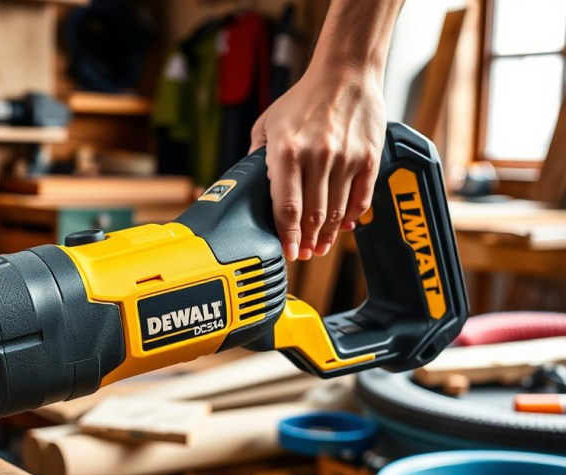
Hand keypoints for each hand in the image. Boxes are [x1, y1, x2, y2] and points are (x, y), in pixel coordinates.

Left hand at [249, 65, 386, 260]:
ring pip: (337, 211)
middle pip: (313, 215)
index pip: (286, 206)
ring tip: (322, 245)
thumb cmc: (303, 98)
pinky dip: (352, 217)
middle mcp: (317, 156)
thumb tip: (253, 187)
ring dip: (328, 234)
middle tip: (304, 253)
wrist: (345, 73)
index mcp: (287, 151)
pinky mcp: (369, 157)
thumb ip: (258, 156)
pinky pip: (361, 198)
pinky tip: (344, 226)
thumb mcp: (268, 123)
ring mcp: (346, 158)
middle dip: (307, 240)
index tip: (288, 251)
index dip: (287, 235)